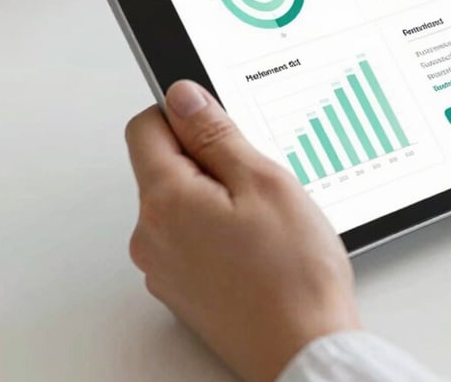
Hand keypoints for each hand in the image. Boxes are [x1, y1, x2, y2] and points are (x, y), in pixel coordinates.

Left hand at [125, 81, 359, 381]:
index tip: (218, 121)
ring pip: (181, 201)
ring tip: (264, 219)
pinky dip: (218, 228)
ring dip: (216, 195)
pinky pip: (190, 236)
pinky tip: (258, 245)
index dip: (185, 113)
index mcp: (166, 201)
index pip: (146, 126)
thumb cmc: (293, 275)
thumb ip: (215, 133)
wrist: (304, 353)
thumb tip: (183, 96)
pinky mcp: (182, 289)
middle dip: (208, 158)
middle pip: (164, 165)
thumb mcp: (262, 180)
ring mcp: (164, 267)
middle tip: (257, 180)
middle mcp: (151, 236)